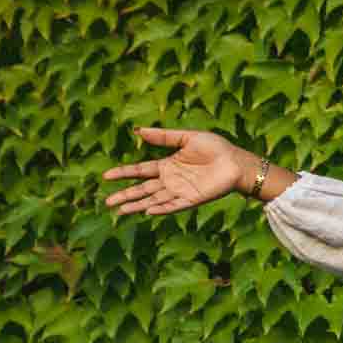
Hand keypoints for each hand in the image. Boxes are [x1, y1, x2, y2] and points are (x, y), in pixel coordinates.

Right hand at [102, 127, 251, 215]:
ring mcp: (181, 191)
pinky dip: (161, 208)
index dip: (123, 173)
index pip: (140, 171)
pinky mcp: (193, 200)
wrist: (237, 161)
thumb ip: (164, 137)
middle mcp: (171, 181)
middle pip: (143, 189)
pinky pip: (174, 205)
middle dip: (125, 195)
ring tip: (120, 211)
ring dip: (137, 205)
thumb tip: (138, 131)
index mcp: (167, 165)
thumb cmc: (216, 148)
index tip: (105, 176)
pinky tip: (148, 211)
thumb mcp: (187, 137)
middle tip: (107, 202)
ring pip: (154, 200)